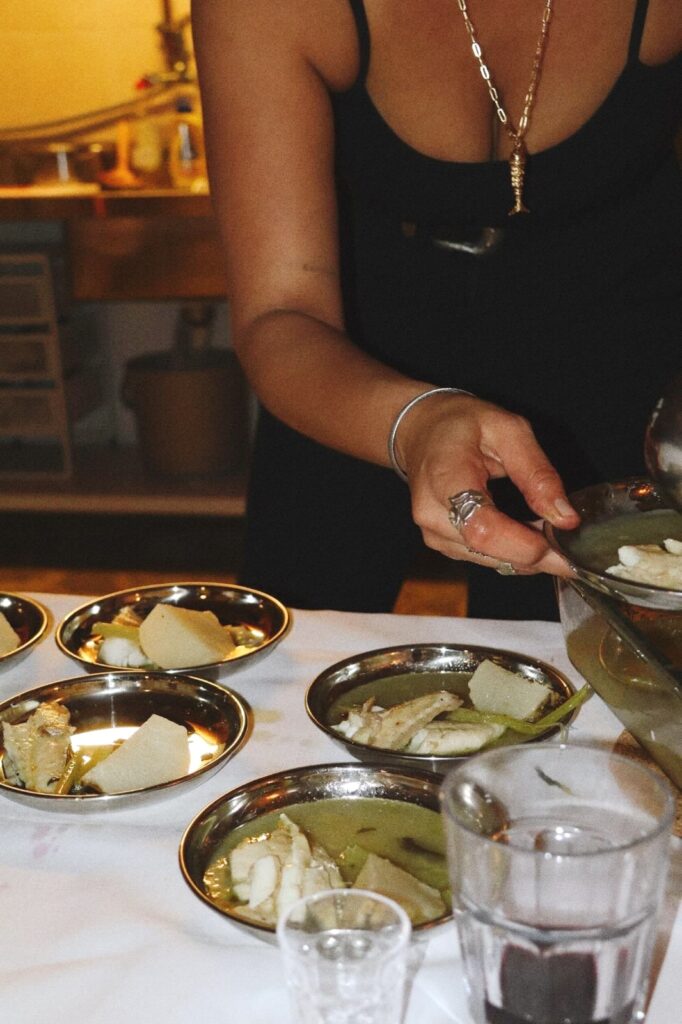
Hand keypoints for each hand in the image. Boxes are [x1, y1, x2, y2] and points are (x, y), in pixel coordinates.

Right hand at [396, 393, 579, 574]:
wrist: (422, 431)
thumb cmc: (463, 425)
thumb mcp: (509, 430)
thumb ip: (538, 473)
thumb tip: (565, 518)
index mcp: (444, 479)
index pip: (481, 528)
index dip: (524, 543)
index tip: (562, 539)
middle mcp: (432, 514)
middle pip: (489, 551)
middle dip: (537, 553)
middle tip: (573, 544)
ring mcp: (434, 533)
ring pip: (490, 561)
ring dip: (527, 555)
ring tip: (553, 533)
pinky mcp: (442, 544)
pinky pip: (484, 558)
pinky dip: (513, 552)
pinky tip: (530, 535)